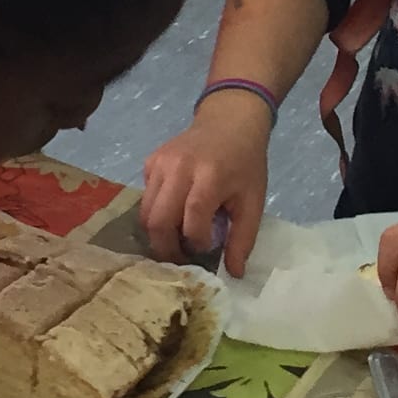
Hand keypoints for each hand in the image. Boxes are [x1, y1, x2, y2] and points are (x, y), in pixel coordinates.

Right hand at [139, 95, 274, 272]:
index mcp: (210, 176)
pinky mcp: (150, 162)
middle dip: (167, 248)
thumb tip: (234, 274)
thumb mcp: (253, 201)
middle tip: (180, 258)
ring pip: (145, 213)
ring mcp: (160, 163)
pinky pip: (145, 197)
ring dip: (158, 233)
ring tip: (176, 240)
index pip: (192, 220)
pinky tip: (174, 212)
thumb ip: (243, 238)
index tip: (208, 248)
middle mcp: (179, 168)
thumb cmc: (245, 164)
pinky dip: (156, 212)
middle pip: (158, 220)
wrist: (230, 122)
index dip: (197, 242)